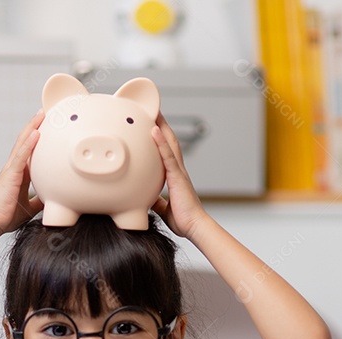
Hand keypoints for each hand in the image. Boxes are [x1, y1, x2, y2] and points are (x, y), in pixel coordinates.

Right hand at [0, 110, 44, 238]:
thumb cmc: (7, 216)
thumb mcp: (30, 207)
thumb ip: (39, 200)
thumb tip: (51, 199)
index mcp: (19, 174)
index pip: (29, 151)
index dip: (36, 138)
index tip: (45, 126)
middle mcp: (14, 168)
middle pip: (25, 142)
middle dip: (34, 126)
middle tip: (44, 112)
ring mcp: (11, 169)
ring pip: (23, 143)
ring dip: (32, 127)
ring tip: (41, 114)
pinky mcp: (10, 174)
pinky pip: (21, 156)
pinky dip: (29, 143)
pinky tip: (37, 132)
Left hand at [151, 113, 208, 239]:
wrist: (195, 227)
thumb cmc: (184, 220)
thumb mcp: (163, 208)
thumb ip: (156, 200)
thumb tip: (147, 199)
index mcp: (174, 176)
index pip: (166, 152)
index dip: (160, 138)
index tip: (153, 125)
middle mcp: (178, 170)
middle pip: (169, 141)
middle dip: (161, 125)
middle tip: (152, 109)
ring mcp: (178, 172)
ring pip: (170, 143)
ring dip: (161, 126)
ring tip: (153, 111)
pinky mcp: (178, 177)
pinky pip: (168, 156)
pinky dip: (160, 142)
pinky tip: (154, 130)